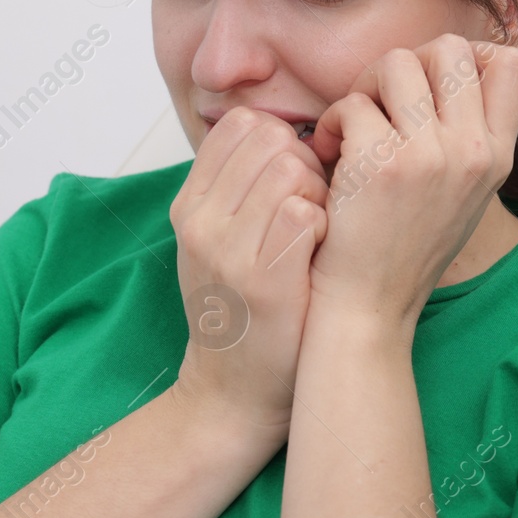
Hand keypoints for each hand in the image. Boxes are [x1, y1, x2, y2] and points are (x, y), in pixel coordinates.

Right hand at [168, 108, 329, 436]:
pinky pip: (309, 213)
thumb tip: (285, 131)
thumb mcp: (215, 240)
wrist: (233, 392)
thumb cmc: (241, 309)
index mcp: (189, 205)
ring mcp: (228, 251)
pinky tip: (325, 252)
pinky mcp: (265, 280)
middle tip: (315, 204)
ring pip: (293, 169)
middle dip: (307, 160)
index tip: (295, 177)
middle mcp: (200, 222)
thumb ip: (237, 185)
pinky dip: (328, 225)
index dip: (282, 139)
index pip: (241, 125)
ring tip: (321, 228)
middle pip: (272, 139)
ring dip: (322, 192)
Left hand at [305, 34, 517, 337]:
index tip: (432, 79)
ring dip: (364, 87)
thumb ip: (465, 136)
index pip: (510, 64)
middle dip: (406, 63)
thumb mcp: (462, 193)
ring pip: (397, 62)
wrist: (369, 307)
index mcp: (496, 157)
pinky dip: (331, 122)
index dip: (469, 53)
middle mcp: (472, 152)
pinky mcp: (381, 164)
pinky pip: (352, 103)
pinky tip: (329, 155)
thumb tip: (452, 70)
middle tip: (381, 102)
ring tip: (352, 127)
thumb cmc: (405, 248)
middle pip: (450, 48)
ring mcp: (430, 156)